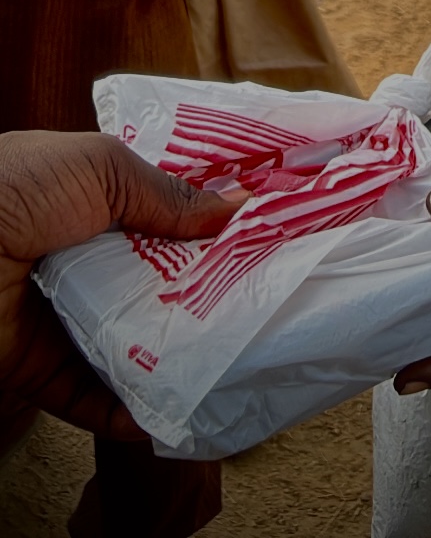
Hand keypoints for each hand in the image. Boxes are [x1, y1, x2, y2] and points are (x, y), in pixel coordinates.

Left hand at [0, 130, 242, 438]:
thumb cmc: (11, 190)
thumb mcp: (99, 166)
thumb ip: (166, 193)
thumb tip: (235, 210)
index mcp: (82, 201)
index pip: (154, 217)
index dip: (202, 227)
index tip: (256, 238)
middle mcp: (73, 259)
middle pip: (150, 284)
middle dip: (198, 296)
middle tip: (256, 305)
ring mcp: (57, 317)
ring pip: (127, 345)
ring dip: (172, 357)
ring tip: (226, 363)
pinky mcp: (38, 371)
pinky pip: (90, 397)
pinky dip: (128, 411)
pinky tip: (168, 412)